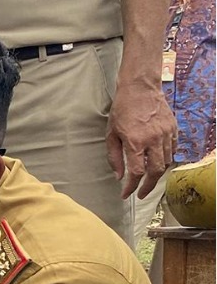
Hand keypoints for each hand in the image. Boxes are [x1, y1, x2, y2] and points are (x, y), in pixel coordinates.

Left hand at [107, 81, 177, 198]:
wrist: (140, 89)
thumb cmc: (122, 111)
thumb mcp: (111, 135)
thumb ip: (115, 157)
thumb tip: (119, 176)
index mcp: (135, 142)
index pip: (137, 172)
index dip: (131, 187)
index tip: (126, 194)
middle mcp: (153, 139)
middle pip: (155, 171)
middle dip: (148, 186)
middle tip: (141, 194)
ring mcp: (166, 133)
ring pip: (167, 162)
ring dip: (157, 174)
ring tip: (148, 179)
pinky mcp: (173, 128)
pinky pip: (173, 150)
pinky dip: (166, 160)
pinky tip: (158, 163)